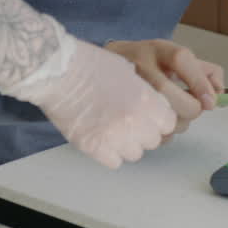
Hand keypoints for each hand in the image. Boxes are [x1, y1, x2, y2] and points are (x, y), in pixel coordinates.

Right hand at [3, 39, 176, 168]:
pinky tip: (99, 135)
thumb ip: (146, 93)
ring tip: (110, 127)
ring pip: (134, 154)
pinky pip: (114, 162)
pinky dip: (108, 152)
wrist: (58, 71)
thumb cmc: (89, 64)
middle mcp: (134, 121)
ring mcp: (114, 137)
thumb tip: (155, 108)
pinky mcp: (94, 148)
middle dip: (143, 132)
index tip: (149, 116)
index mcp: (146, 99)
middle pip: (153, 140)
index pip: (169, 124)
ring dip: (126, 144)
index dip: (158, 120)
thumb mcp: (128, 70)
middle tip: (127, 120)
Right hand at [106, 39, 224, 139]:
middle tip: (188, 109)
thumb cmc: (144, 65)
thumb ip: (204, 71)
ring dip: (174, 125)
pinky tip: (151, 121)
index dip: (200, 82)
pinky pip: (148, 138)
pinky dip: (157, 135)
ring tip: (166, 113)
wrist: (97, 70)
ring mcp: (122, 93)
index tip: (210, 102)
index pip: (180, 60)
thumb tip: (219, 95)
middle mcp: (137, 68)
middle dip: (190, 111)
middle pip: (173, 99)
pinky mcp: (115, 118)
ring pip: (163, 124)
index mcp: (155, 50)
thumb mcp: (173, 57)